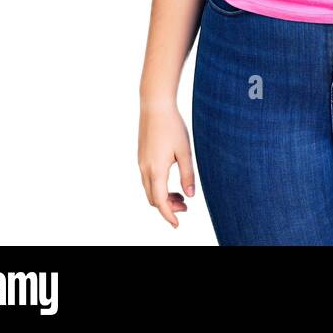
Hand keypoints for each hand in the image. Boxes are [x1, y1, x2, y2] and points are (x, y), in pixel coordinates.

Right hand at [138, 101, 195, 228]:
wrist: (155, 107)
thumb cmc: (172, 127)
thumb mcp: (185, 151)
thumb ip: (188, 175)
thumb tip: (190, 196)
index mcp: (156, 170)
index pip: (160, 202)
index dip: (169, 215)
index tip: (177, 225)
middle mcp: (145, 169)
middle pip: (153, 199)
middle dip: (168, 207)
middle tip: (186, 207)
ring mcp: (141, 163)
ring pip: (149, 190)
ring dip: (163, 197)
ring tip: (181, 196)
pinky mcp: (142, 158)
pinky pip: (148, 180)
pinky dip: (158, 187)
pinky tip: (172, 182)